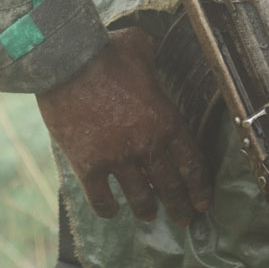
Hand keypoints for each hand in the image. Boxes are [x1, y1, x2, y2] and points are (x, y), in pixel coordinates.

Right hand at [36, 28, 212, 225]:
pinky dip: (109, 209)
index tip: (202, 202)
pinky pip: (102, 199)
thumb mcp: (141, 48)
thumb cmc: (105, 51)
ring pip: (140, 199)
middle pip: (171, 188)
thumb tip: (154, 48)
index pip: (193, 165)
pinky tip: (111, 210)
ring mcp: (117, 159)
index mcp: (167, 121)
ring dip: (147, 210)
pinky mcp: (88, 166)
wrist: (66, 62)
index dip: (200, 188)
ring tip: (148, 214)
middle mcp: (147, 146)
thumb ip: (153, 56)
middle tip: (183, 219)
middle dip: (180, 208)